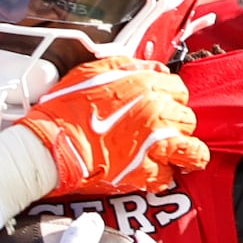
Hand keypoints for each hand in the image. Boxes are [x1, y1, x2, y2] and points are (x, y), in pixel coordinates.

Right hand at [16, 57, 208, 196]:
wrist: (52, 143)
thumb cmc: (66, 108)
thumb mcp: (94, 71)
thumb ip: (130, 66)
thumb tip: (154, 68)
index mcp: (146, 86)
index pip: (179, 90)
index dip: (171, 98)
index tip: (163, 105)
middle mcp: (156, 114)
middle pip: (187, 120)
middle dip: (177, 125)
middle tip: (164, 130)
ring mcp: (153, 145)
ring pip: (190, 151)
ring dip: (187, 153)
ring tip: (182, 156)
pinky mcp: (143, 172)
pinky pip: (168, 177)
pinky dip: (163, 176)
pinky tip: (156, 172)